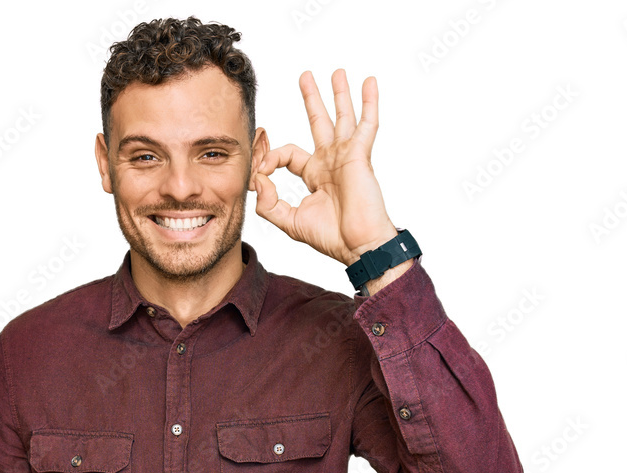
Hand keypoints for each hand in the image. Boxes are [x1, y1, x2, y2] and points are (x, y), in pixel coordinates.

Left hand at [251, 69, 398, 265]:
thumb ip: (269, 203)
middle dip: (312, 100)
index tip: (260, 171)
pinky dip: (368, 102)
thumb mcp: (289, 221)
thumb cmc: (332, 237)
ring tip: (336, 72)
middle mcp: (330, 162)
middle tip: (305, 77)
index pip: (288, 154)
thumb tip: (257, 181)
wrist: (359, 246)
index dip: (270, 158)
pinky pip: (366, 124)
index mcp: (314, 175)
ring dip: (339, 94)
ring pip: (342, 117)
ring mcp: (346, 157)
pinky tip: (369, 82)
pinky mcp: (359, 156)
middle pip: (318, 123)